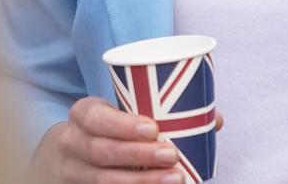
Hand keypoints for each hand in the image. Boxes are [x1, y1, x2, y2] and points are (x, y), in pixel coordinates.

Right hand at [30, 96, 224, 183]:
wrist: (79, 149)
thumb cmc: (115, 124)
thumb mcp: (128, 110)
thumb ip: (165, 110)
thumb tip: (215, 120)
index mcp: (83, 113)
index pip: (95, 117)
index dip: (122, 125)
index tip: (153, 128)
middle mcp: (72, 142)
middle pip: (101, 151)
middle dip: (139, 155)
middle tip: (172, 155)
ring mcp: (74, 172)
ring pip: (103, 180)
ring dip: (141, 182)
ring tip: (174, 179)